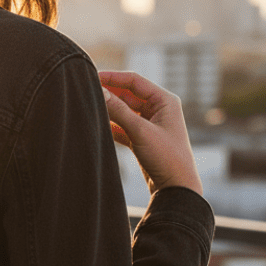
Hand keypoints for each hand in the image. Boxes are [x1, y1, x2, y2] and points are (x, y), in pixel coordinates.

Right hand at [98, 70, 202, 195]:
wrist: (177, 188)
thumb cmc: (167, 158)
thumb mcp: (141, 131)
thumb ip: (119, 111)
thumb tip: (100, 92)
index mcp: (165, 101)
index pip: (134, 81)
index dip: (113, 78)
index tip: (92, 77)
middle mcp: (159, 109)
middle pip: (128, 94)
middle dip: (110, 93)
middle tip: (88, 92)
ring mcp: (150, 124)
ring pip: (125, 111)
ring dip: (110, 110)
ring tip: (91, 108)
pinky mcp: (143, 138)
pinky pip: (123, 126)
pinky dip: (112, 126)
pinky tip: (99, 126)